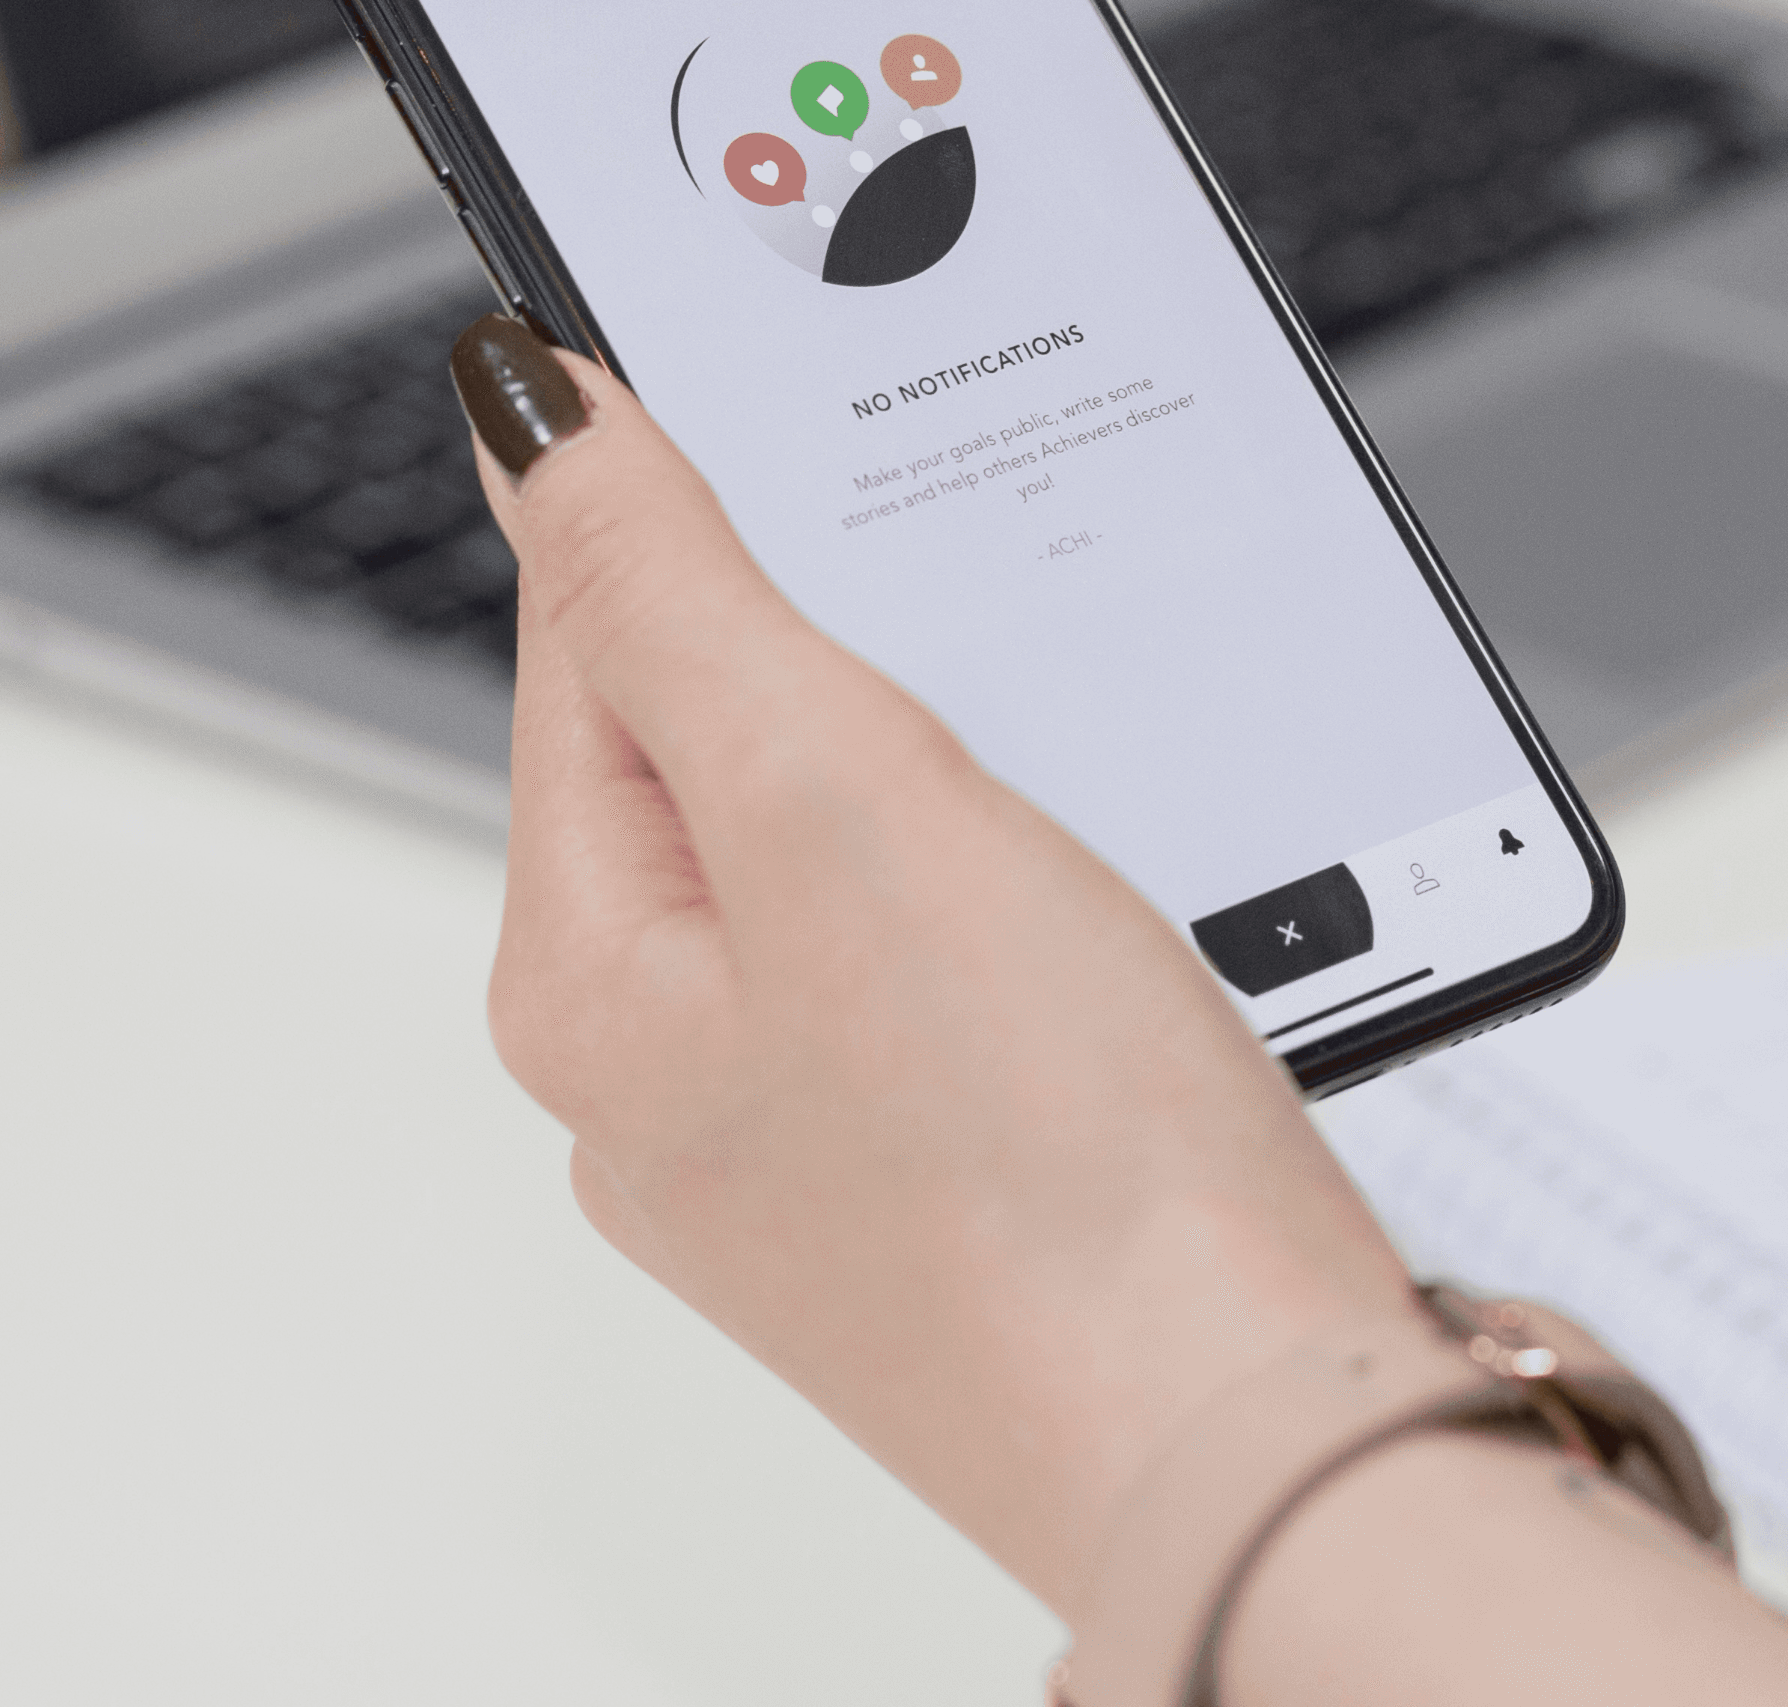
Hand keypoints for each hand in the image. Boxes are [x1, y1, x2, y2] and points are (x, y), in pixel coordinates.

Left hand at [449, 319, 1417, 1606]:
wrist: (1258, 1438)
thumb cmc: (1050, 1172)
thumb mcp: (834, 801)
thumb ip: (673, 591)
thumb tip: (529, 412)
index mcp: (593, 975)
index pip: (590, 640)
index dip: (678, 482)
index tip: (752, 351)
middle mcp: (675, 1069)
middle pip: (720, 739)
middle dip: (843, 628)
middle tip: (969, 565)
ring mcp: (819, 1133)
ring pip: (856, 845)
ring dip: (951, 753)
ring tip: (1060, 738)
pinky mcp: (962, 1170)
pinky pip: (953, 954)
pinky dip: (1030, 874)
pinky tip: (1112, 881)